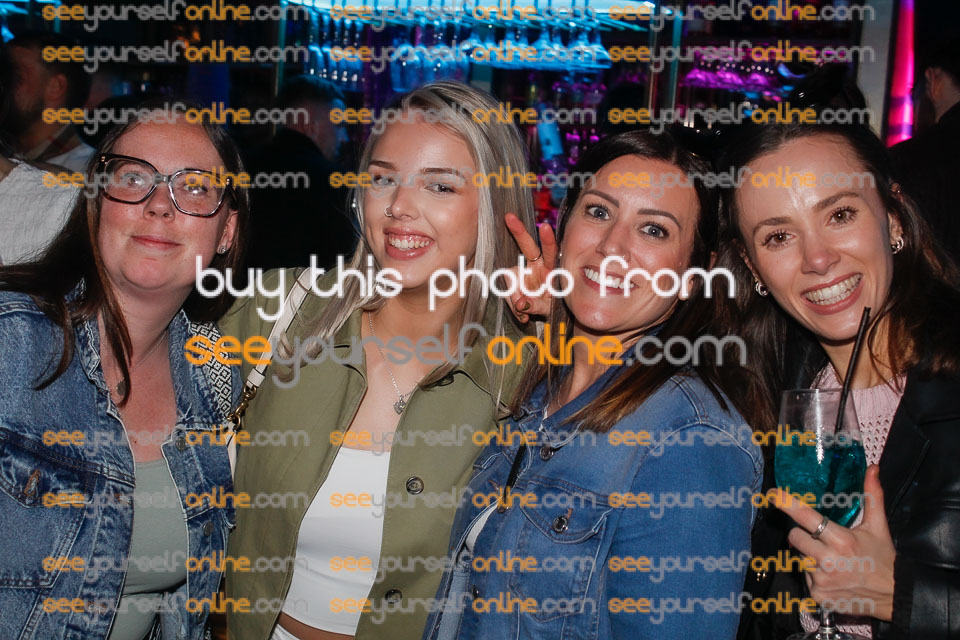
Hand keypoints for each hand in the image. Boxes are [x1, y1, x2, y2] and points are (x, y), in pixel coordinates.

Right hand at [504, 213, 557, 322]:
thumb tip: (520, 305)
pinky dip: (512, 305)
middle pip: (527, 245)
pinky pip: (507, 290)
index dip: (547, 240)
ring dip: (513, 296)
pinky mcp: (514, 280)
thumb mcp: (550, 309)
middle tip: (509, 217)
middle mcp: (538, 265)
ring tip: (523, 313)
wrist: (549, 314)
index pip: (550, 251)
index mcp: (552, 268)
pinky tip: (522, 314)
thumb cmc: (554, 306)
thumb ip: (536, 306)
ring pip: (510, 276)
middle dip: (518, 231)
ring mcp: (524, 272)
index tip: (545, 227)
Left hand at [769, 465, 895, 620]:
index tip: (772, 494)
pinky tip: (832, 575)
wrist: (894, 596)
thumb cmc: (884, 558)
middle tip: (821, 538)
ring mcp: (821, 580)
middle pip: (794, 537)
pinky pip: (805, 577)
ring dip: (809, 555)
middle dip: (803, 534)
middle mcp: (828, 561)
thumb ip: (872, 496)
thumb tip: (873, 468)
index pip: (806, 517)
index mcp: (841, 540)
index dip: (787, 503)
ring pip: (798, 557)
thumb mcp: (878, 527)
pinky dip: (815, 574)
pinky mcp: (818, 596)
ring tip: (831, 560)